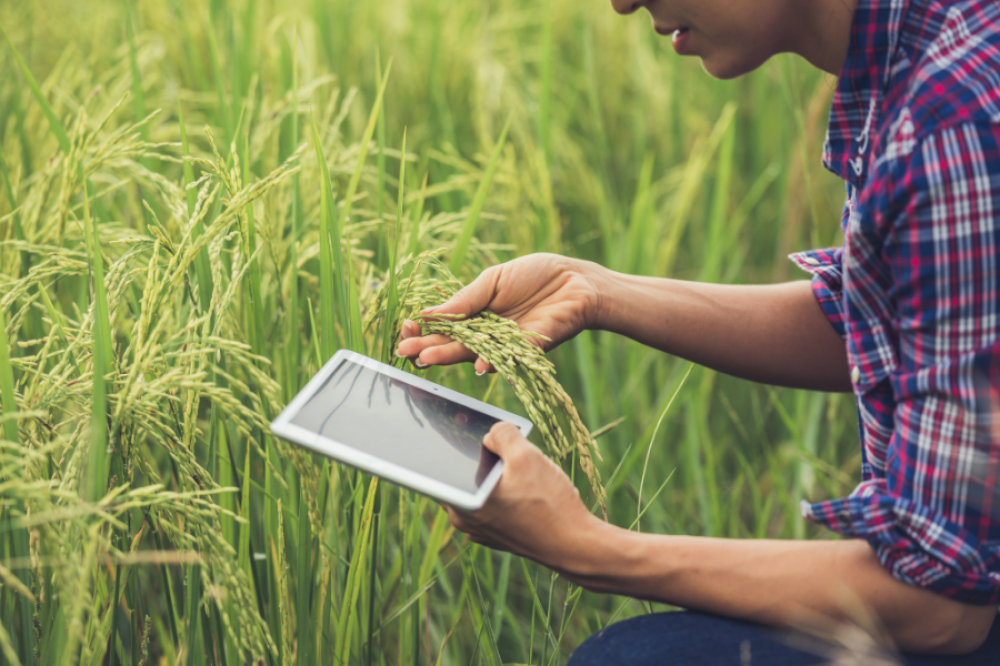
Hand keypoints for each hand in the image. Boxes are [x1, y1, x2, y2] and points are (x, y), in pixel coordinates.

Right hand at [395, 253, 605, 372]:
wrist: (576, 281)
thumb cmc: (536, 275)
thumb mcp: (493, 280)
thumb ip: (465, 299)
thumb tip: (428, 313)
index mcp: (475, 315)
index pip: (443, 327)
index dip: (423, 329)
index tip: (406, 327)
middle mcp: (487, 334)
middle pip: (452, 344)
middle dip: (427, 347)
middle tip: (405, 351)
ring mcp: (506, 345)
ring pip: (473, 354)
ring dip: (450, 357)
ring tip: (427, 357)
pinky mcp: (529, 350)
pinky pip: (509, 358)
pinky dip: (494, 362)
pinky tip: (478, 364)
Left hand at [442, 422, 600, 573]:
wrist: (575, 545)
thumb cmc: (549, 504)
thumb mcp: (526, 456)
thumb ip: (502, 434)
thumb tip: (491, 432)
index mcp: (461, 501)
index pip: (441, 464)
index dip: (450, 441)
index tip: (460, 426)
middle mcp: (464, 519)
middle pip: (464, 474)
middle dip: (482, 457)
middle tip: (502, 443)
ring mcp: (480, 530)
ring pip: (482, 489)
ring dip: (498, 475)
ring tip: (523, 467)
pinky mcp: (498, 535)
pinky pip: (495, 504)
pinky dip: (506, 492)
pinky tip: (529, 486)